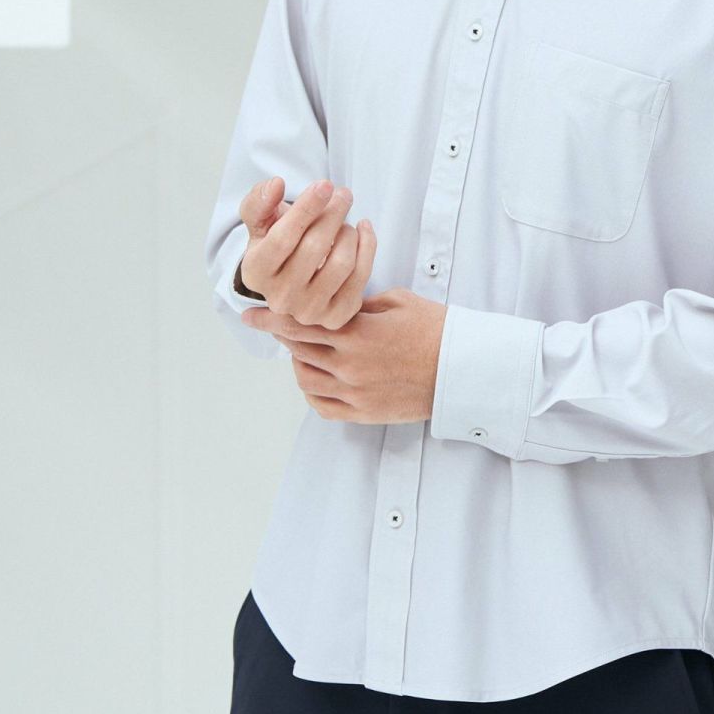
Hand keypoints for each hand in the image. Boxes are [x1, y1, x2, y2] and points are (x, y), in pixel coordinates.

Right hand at [239, 177, 376, 330]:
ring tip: (344, 220)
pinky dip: (367, 246)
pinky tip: (363, 229)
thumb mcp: (260, 222)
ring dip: (349, 232)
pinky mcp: (337, 316)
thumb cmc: (276, 243)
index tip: (325, 184)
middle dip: (334, 213)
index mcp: (255, 272)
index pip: (283, 238)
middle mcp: (280, 298)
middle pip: (315, 247)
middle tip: (344, 194)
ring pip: (342, 262)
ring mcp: (309, 311)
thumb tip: (275, 185)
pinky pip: (362, 276)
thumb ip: (260, 202)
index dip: (307, 208)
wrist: (291, 279)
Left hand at [239, 287, 447, 424]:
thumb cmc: (436, 329)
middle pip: (298, 348)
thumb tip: (333, 303)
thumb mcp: (397, 301)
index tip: (250, 314)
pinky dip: (312, 391)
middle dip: (281, 334)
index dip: (271, 318)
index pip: (301, 322)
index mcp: (357, 332)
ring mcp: (355, 392)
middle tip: (273, 324)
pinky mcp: (363, 413)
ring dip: (297, 361)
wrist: (464, 368)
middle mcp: (350, 364)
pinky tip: (317, 377)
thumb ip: (359, 304)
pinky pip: (322, 406)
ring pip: (304, 378)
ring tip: (303, 349)